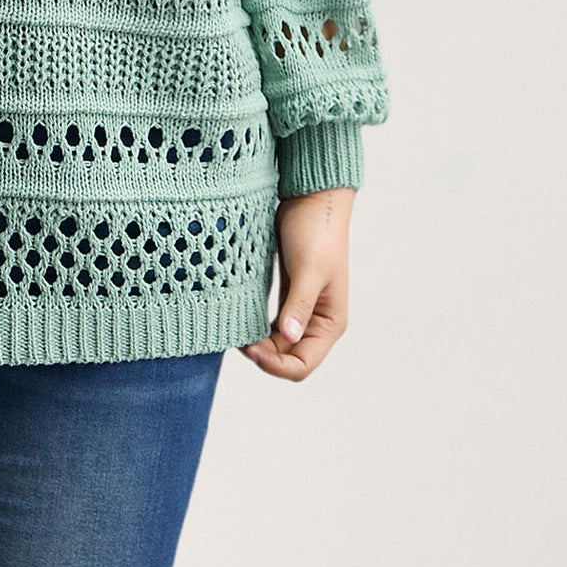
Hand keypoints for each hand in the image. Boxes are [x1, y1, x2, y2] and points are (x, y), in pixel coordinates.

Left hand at [240, 186, 354, 379]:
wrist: (312, 200)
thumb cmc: (317, 232)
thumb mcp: (308, 269)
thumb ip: (299, 304)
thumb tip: (288, 336)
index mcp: (330, 322)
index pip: (303, 364)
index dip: (277, 366)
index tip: (251, 350)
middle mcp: (318, 322)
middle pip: (289, 358)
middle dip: (265, 357)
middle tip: (238, 342)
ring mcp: (303, 309)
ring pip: (279, 343)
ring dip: (260, 344)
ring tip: (236, 333)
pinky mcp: (290, 294)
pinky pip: (274, 324)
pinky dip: (259, 328)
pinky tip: (241, 320)